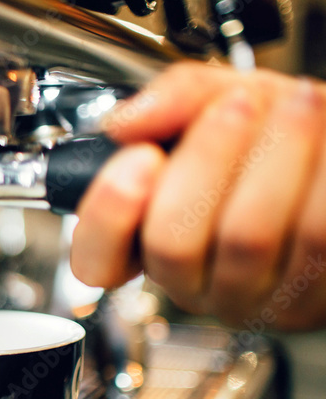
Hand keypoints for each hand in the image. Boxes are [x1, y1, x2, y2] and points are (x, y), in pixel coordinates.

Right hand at [71, 63, 325, 330]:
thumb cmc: (277, 133)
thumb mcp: (219, 99)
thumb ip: (172, 98)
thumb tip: (125, 121)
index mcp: (147, 239)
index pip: (94, 259)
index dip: (108, 213)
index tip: (141, 156)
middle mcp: (191, 279)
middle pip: (170, 242)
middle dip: (207, 158)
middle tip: (238, 104)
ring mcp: (247, 295)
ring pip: (246, 237)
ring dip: (277, 154)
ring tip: (296, 104)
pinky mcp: (307, 300)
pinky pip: (311, 236)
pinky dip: (320, 174)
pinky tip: (324, 142)